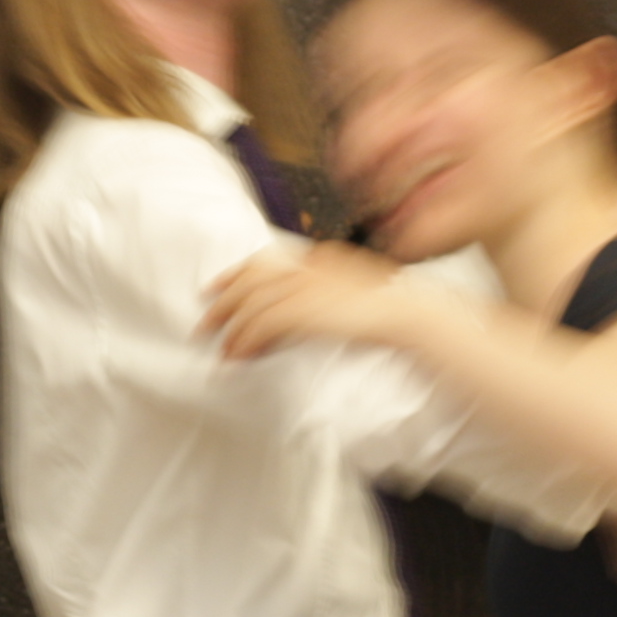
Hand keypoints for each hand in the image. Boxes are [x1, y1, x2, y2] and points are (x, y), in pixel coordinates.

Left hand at [204, 241, 408, 359]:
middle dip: (225, 299)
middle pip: (252, 278)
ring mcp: (307, 287)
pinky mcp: (305, 309)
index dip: (237, 274)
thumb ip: (333, 297)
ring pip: (252, 302)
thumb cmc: (396, 312)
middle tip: (205, 321)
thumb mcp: (360, 295)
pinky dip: (246, 341)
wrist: (411, 316)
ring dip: (232, 327)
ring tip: (220, 348)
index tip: (218, 285)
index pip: (268, 261)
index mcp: (321, 259)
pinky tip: (238, 357)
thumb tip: (308, 314)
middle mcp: (309, 268)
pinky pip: (262, 325)